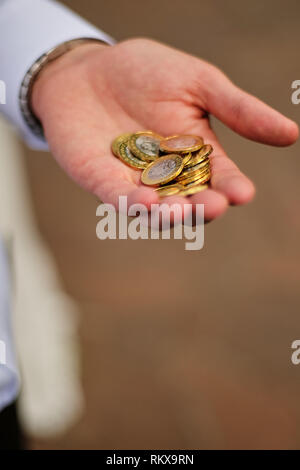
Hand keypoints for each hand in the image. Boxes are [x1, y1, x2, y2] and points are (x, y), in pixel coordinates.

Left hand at [32, 38, 297, 220]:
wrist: (89, 68)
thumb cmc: (147, 72)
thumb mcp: (199, 83)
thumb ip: (238, 110)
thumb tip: (291, 134)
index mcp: (197, 154)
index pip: (220, 177)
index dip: (231, 187)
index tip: (243, 193)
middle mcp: (169, 175)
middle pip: (190, 200)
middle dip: (202, 207)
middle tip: (213, 206)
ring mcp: (135, 181)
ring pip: (156, 209)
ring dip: (169, 214)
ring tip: (180, 211)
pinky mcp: (102, 180)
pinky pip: (117, 198)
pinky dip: (131, 202)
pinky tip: (143, 201)